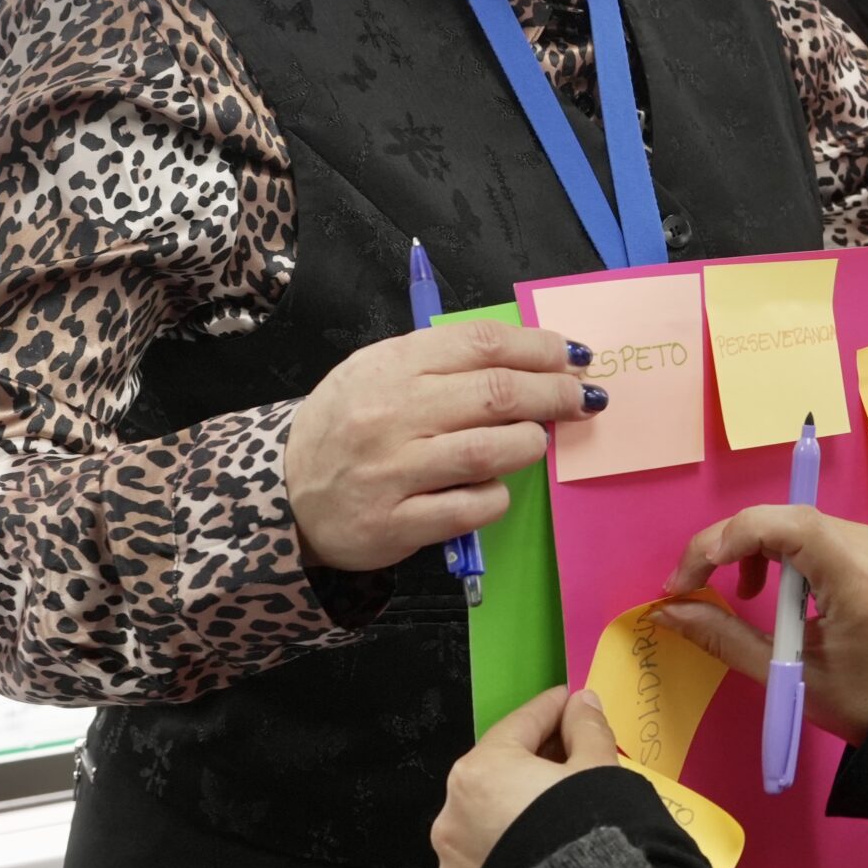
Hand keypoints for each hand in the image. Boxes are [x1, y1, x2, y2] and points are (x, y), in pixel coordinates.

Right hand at [285, 321, 603, 573]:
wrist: (283, 493)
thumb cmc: (349, 424)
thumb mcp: (380, 371)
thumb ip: (445, 360)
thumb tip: (534, 354)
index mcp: (392, 366)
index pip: (482, 343)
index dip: (541, 347)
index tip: (575, 356)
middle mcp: (392, 414)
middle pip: (497, 393)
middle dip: (555, 394)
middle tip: (584, 399)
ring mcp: (392, 471)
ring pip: (490, 451)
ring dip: (530, 444)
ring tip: (538, 440)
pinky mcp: (396, 523)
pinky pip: (472, 507)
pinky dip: (496, 496)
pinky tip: (494, 487)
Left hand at [430, 685, 615, 867]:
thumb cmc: (586, 834)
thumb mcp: (598, 769)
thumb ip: (587, 729)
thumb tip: (582, 705)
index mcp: (482, 771)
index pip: (522, 723)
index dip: (555, 708)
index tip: (575, 704)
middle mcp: (453, 816)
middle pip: (499, 775)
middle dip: (535, 765)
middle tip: (576, 759)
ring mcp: (450, 867)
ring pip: (486, 826)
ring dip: (515, 815)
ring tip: (557, 819)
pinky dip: (503, 862)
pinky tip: (531, 862)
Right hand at [653, 507, 867, 743]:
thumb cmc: (857, 696)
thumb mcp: (786, 675)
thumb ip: (724, 638)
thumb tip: (667, 611)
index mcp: (854, 582)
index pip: (793, 527)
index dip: (736, 536)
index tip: (695, 574)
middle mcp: (862, 548)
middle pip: (782, 518)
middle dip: (725, 544)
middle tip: (686, 586)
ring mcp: (862, 542)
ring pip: (787, 521)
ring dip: (745, 547)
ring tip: (732, 594)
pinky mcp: (855, 547)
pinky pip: (801, 532)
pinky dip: (767, 551)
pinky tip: (758, 588)